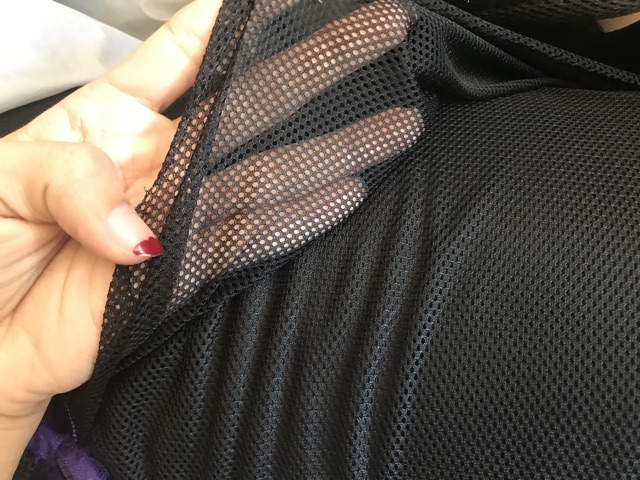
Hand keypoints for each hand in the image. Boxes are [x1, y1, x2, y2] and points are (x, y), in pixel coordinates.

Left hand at [0, 0, 419, 473]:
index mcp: (109, 119)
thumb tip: (140, 227)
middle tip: (376, 33)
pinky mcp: (183, 273)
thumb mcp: (3, 182)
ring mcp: (178, 215)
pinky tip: (345, 193)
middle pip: (247, 105)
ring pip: (266, 173)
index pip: (180, 53)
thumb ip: (70, 179)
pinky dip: (297, 222)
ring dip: (331, 148)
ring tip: (391, 123)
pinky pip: (248, 242)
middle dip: (313, 67)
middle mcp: (158, 161)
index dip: (228, 22)